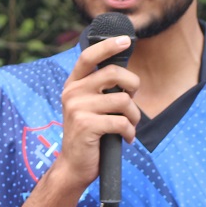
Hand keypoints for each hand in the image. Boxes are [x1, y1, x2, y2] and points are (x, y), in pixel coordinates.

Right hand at [53, 36, 139, 189]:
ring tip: (129, 126)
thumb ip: (101, 89)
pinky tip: (126, 138)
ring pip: (122, 100)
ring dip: (133, 116)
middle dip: (132, 86)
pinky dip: (130, 132)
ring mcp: (77, 108)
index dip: (107, 46)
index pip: (88, 56)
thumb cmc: (90, 135)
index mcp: (73, 85)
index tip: (125, 40)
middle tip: (132, 101)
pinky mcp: (86, 125)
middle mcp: (72, 93)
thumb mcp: (90, 106)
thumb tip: (126, 74)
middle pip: (113, 73)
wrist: (74, 166)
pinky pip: (121, 122)